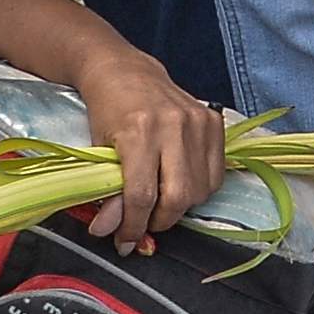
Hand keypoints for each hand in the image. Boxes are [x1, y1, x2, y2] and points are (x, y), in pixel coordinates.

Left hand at [75, 47, 227, 250]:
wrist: (125, 72)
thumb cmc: (106, 111)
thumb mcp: (98, 151)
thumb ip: (107, 192)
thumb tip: (108, 231)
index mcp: (138, 132)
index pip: (141, 194)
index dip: (133, 225)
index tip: (124, 241)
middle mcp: (173, 126)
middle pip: (177, 196)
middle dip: (160, 221)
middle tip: (144, 224)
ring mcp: (198, 122)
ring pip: (200, 190)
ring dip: (180, 208)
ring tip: (161, 202)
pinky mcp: (214, 122)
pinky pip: (215, 174)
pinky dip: (199, 190)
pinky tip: (180, 184)